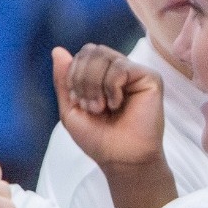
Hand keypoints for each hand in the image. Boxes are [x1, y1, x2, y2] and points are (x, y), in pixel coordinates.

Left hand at [53, 45, 166, 170]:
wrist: (120, 157)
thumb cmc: (98, 138)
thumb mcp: (70, 109)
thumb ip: (64, 80)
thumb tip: (57, 50)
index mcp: (101, 76)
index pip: (83, 54)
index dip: (73, 74)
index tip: (78, 102)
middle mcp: (118, 70)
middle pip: (92, 51)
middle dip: (82, 79)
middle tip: (90, 106)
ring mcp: (135, 73)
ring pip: (105, 56)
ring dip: (94, 85)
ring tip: (102, 107)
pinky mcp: (150, 77)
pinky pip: (120, 67)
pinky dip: (111, 87)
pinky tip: (117, 103)